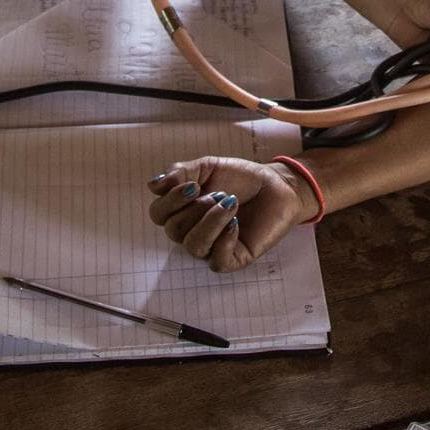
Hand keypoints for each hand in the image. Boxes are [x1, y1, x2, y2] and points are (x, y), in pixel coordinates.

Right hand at [148, 156, 313, 271]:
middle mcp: (192, 231)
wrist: (275, 185)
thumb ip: (180, 173)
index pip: (158, 214)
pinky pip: (217, 261)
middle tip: (221, 193)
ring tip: (231, 203)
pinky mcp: (233, 258)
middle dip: (197, 207)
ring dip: (212, 221)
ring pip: (194, 246)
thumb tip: (154, 185)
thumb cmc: (240, 178)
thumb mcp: (207, 167)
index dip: (170, 200)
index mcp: (182, 210)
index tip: (194, 184)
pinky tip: (236, 221)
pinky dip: (224, 240)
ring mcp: (212, 247)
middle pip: (174, 230)